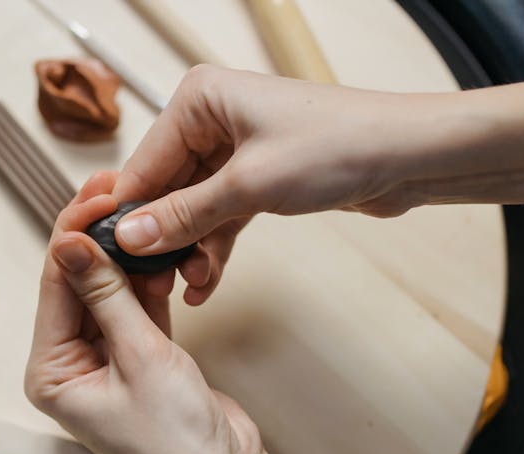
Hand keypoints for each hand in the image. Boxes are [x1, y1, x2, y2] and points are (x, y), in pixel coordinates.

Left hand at [24, 170, 262, 453]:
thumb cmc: (177, 443)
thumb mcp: (139, 357)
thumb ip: (106, 296)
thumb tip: (70, 245)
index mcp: (51, 374)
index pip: (55, 288)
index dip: (74, 238)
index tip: (96, 197)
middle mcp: (71, 367)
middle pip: (78, 286)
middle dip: (99, 240)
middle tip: (116, 191)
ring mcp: (107, 361)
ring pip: (110, 293)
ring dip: (127, 258)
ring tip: (142, 213)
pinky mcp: (141, 359)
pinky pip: (136, 309)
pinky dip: (149, 284)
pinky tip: (158, 252)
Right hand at [111, 66, 422, 304]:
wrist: (410, 156)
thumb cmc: (341, 144)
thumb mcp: (249, 185)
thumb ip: (184, 214)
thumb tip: (129, 237)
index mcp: (199, 99)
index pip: (143, 163)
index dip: (127, 214)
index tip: (113, 257)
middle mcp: (211, 119)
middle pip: (165, 188)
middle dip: (162, 239)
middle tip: (152, 282)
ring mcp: (233, 150)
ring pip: (192, 208)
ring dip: (189, 250)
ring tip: (188, 286)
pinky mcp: (255, 177)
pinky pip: (219, 217)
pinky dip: (213, 248)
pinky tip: (204, 283)